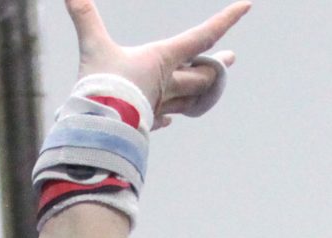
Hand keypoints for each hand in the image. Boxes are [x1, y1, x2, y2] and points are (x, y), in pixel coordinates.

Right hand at [62, 0, 247, 124]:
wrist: (98, 132)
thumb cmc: (101, 86)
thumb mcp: (93, 46)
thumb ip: (84, 17)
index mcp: (164, 59)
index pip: (203, 36)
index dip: (226, 20)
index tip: (247, 6)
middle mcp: (168, 83)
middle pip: (203, 74)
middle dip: (218, 66)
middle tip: (231, 60)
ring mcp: (160, 106)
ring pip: (191, 99)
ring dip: (202, 91)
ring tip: (210, 87)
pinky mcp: (147, 124)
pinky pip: (165, 118)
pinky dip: (170, 115)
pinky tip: (170, 120)